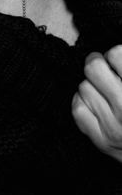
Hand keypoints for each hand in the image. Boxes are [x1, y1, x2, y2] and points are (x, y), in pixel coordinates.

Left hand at [72, 46, 121, 162]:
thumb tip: (115, 53)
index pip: (115, 54)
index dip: (115, 55)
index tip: (117, 61)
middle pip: (93, 68)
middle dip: (98, 65)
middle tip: (105, 70)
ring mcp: (114, 127)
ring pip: (84, 87)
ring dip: (93, 86)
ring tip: (107, 92)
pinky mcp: (102, 141)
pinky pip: (78, 109)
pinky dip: (84, 103)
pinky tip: (97, 104)